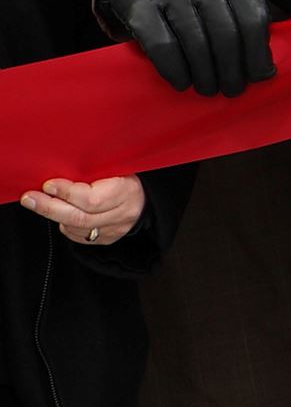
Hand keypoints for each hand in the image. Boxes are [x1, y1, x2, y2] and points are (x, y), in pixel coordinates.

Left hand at [20, 177, 145, 247]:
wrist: (145, 198)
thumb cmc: (125, 177)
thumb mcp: (116, 167)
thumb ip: (91, 171)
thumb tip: (59, 169)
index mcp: (126, 191)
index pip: (91, 199)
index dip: (67, 193)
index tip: (47, 184)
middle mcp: (122, 214)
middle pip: (79, 217)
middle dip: (49, 207)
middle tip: (29, 199)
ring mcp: (114, 230)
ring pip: (76, 228)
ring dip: (54, 216)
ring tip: (39, 203)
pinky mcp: (106, 240)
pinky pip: (79, 237)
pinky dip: (65, 226)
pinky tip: (60, 215)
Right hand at [98, 0, 274, 96]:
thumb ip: (247, 18)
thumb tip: (266, 65)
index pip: (253, 19)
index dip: (258, 53)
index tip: (259, 76)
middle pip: (226, 35)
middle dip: (232, 70)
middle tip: (232, 90)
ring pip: (196, 44)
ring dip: (206, 76)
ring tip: (209, 89)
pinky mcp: (141, 9)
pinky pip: (163, 47)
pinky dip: (175, 71)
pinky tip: (182, 82)